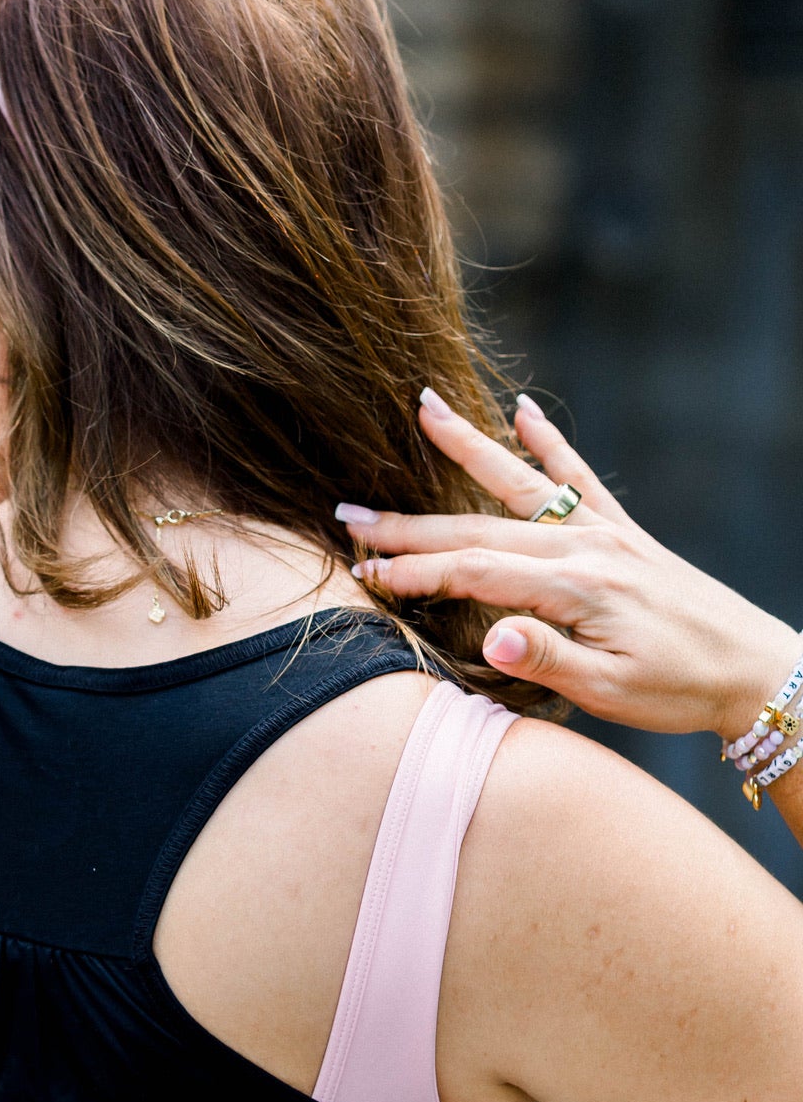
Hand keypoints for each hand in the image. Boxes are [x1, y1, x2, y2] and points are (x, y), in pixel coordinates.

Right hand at [335, 390, 798, 743]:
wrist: (755, 671)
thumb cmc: (679, 690)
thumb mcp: (608, 691)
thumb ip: (545, 658)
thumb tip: (489, 634)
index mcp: (574, 589)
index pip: (473, 572)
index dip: (413, 572)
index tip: (363, 573)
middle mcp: (585, 549)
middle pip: (479, 528)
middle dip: (409, 523)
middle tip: (346, 512)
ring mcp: (604, 534)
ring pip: (520, 486)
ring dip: (468, 449)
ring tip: (424, 410)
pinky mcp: (623, 534)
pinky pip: (579, 478)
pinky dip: (549, 442)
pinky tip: (522, 410)